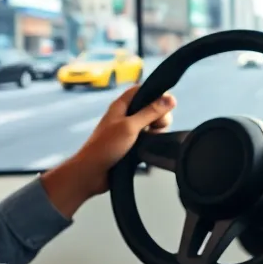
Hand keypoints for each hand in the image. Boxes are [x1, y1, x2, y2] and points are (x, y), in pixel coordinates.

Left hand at [40, 84, 175, 216]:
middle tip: (155, 127)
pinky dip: (152, 142)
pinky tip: (149, 148)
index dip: (156, 94)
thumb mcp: (130, 126)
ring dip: (156, 132)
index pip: (143, 90)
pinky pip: (148, 138)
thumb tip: (170, 99)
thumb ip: (151, 112)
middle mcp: (126, 115)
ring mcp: (129, 130)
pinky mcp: (132, 144)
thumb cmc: (105, 147)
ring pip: (152, 125)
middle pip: (151, 108)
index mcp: (122, 105)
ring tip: (149, 141)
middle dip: (159, 117)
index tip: (167, 105)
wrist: (92, 173)